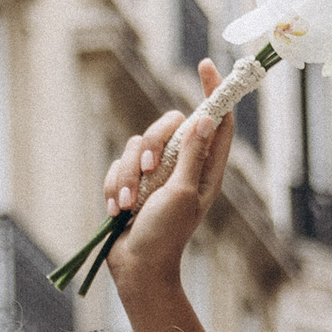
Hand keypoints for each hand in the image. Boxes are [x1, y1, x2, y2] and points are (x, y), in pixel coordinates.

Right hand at [100, 71, 235, 318]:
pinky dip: (115, 186)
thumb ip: (192, 155)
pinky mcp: (131, 182)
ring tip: (127, 204)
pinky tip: (117, 209)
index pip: (216, 120)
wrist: (136, 266)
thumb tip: (205, 117)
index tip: (205, 65)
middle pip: (170, 125)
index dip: (214, 91)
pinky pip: (118, 165)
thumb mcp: (182, 193)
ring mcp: (156, 174)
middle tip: (148, 172)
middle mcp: (183, 166)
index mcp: (206, 168)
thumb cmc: (166, 235)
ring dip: (128, 175)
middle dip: (152, 145)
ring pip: (138, 144)